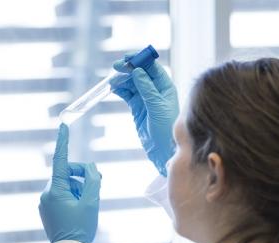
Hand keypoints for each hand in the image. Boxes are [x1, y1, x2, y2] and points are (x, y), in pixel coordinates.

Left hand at [39, 124, 100, 242]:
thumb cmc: (82, 227)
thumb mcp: (92, 201)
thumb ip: (92, 180)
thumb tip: (89, 167)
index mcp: (55, 190)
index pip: (61, 160)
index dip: (63, 142)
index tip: (63, 125)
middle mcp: (46, 193)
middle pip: (67, 173)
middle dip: (82, 177)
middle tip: (96, 185)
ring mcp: (45, 201)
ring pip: (66, 184)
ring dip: (78, 189)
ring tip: (87, 204)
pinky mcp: (47, 208)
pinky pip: (61, 194)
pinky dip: (72, 196)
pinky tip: (79, 210)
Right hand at [111, 57, 178, 175]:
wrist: (163, 148)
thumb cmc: (166, 128)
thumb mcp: (157, 106)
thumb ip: (147, 89)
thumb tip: (137, 71)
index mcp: (165, 86)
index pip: (152, 67)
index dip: (140, 60)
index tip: (128, 57)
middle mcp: (156, 90)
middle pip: (140, 73)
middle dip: (128, 69)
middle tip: (116, 67)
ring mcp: (146, 98)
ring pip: (132, 83)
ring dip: (122, 79)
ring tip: (112, 81)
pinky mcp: (137, 107)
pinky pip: (127, 94)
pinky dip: (120, 89)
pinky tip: (114, 88)